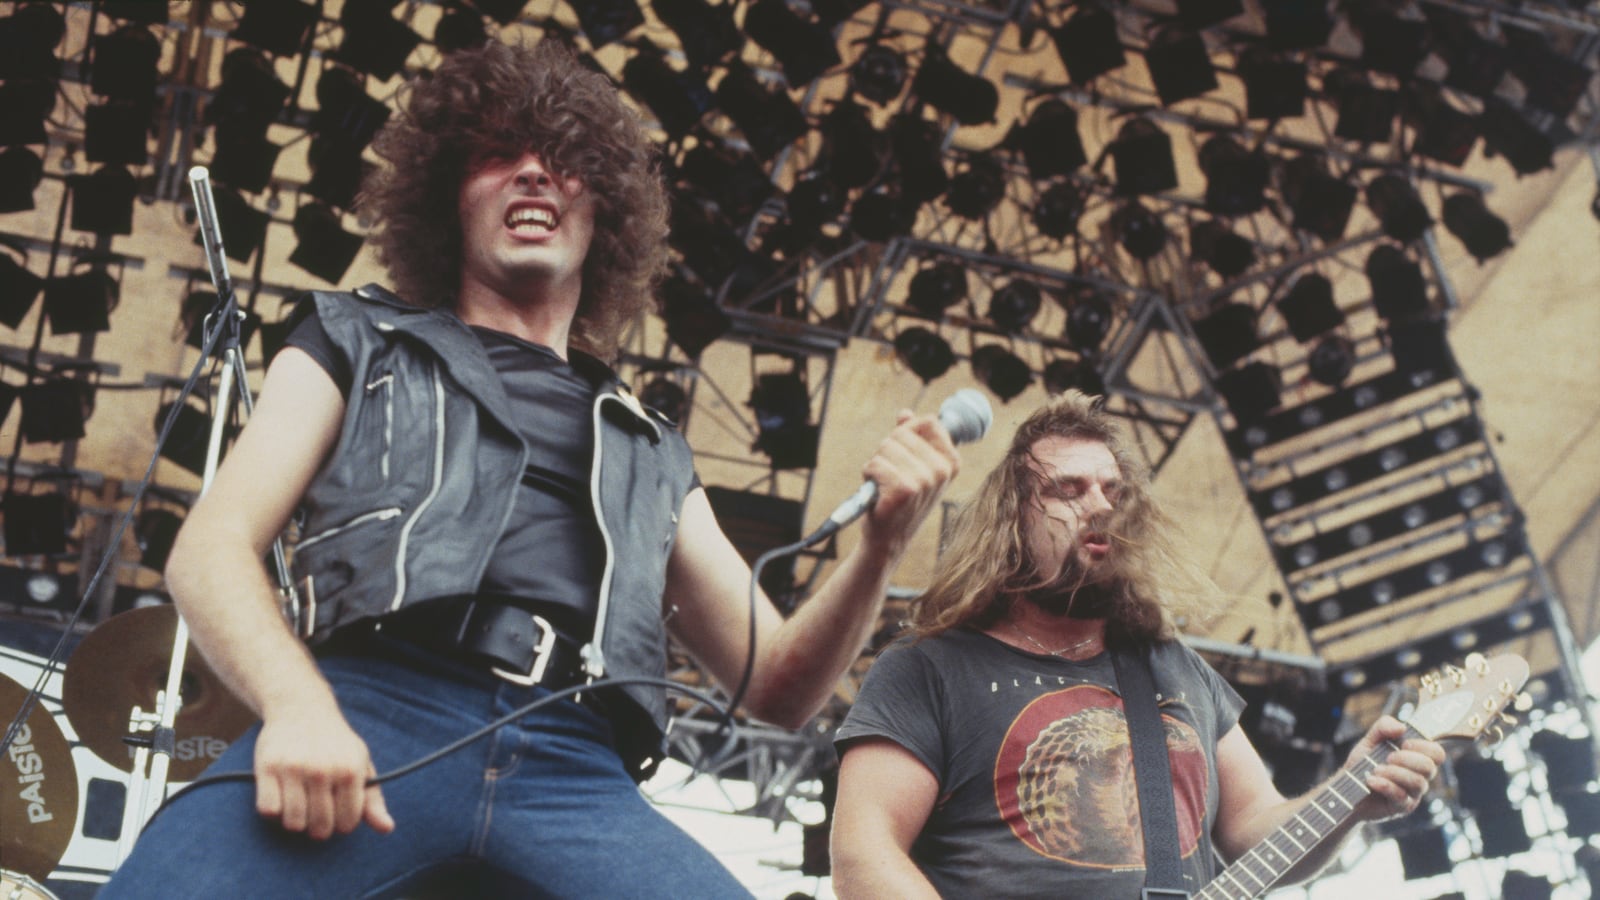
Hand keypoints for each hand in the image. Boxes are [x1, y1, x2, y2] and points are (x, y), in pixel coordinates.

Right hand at [254, 701, 394, 838]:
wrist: (302, 708)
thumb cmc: (336, 743)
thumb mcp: (360, 764)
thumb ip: (373, 799)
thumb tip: (387, 829)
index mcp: (350, 770)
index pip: (348, 823)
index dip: (342, 824)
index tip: (337, 813)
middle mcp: (323, 769)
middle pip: (320, 828)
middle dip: (319, 828)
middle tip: (316, 812)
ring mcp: (294, 768)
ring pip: (293, 823)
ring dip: (295, 821)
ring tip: (299, 805)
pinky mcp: (268, 766)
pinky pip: (268, 810)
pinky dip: (273, 811)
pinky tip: (281, 796)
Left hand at [858, 410, 959, 557]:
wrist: (890, 537)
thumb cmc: (900, 499)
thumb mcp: (912, 466)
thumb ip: (911, 437)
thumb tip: (905, 413)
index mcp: (950, 462)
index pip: (928, 421)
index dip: (907, 431)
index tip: (904, 452)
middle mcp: (941, 470)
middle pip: (902, 433)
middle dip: (888, 450)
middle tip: (891, 475)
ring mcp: (924, 481)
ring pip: (885, 447)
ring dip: (877, 464)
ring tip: (884, 485)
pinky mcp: (903, 490)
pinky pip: (875, 464)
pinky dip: (869, 474)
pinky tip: (877, 492)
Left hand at [1346, 715, 1444, 821]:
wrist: (1346, 787)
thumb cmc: (1363, 763)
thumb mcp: (1370, 740)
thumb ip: (1384, 727)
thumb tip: (1402, 727)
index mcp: (1417, 759)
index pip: (1437, 754)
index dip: (1424, 747)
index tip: (1404, 744)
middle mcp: (1420, 777)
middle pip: (1429, 768)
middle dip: (1407, 759)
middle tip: (1388, 758)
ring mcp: (1412, 794)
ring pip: (1417, 782)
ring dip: (1394, 773)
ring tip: (1376, 770)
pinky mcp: (1402, 807)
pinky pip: (1401, 796)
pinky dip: (1384, 785)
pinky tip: (1371, 781)